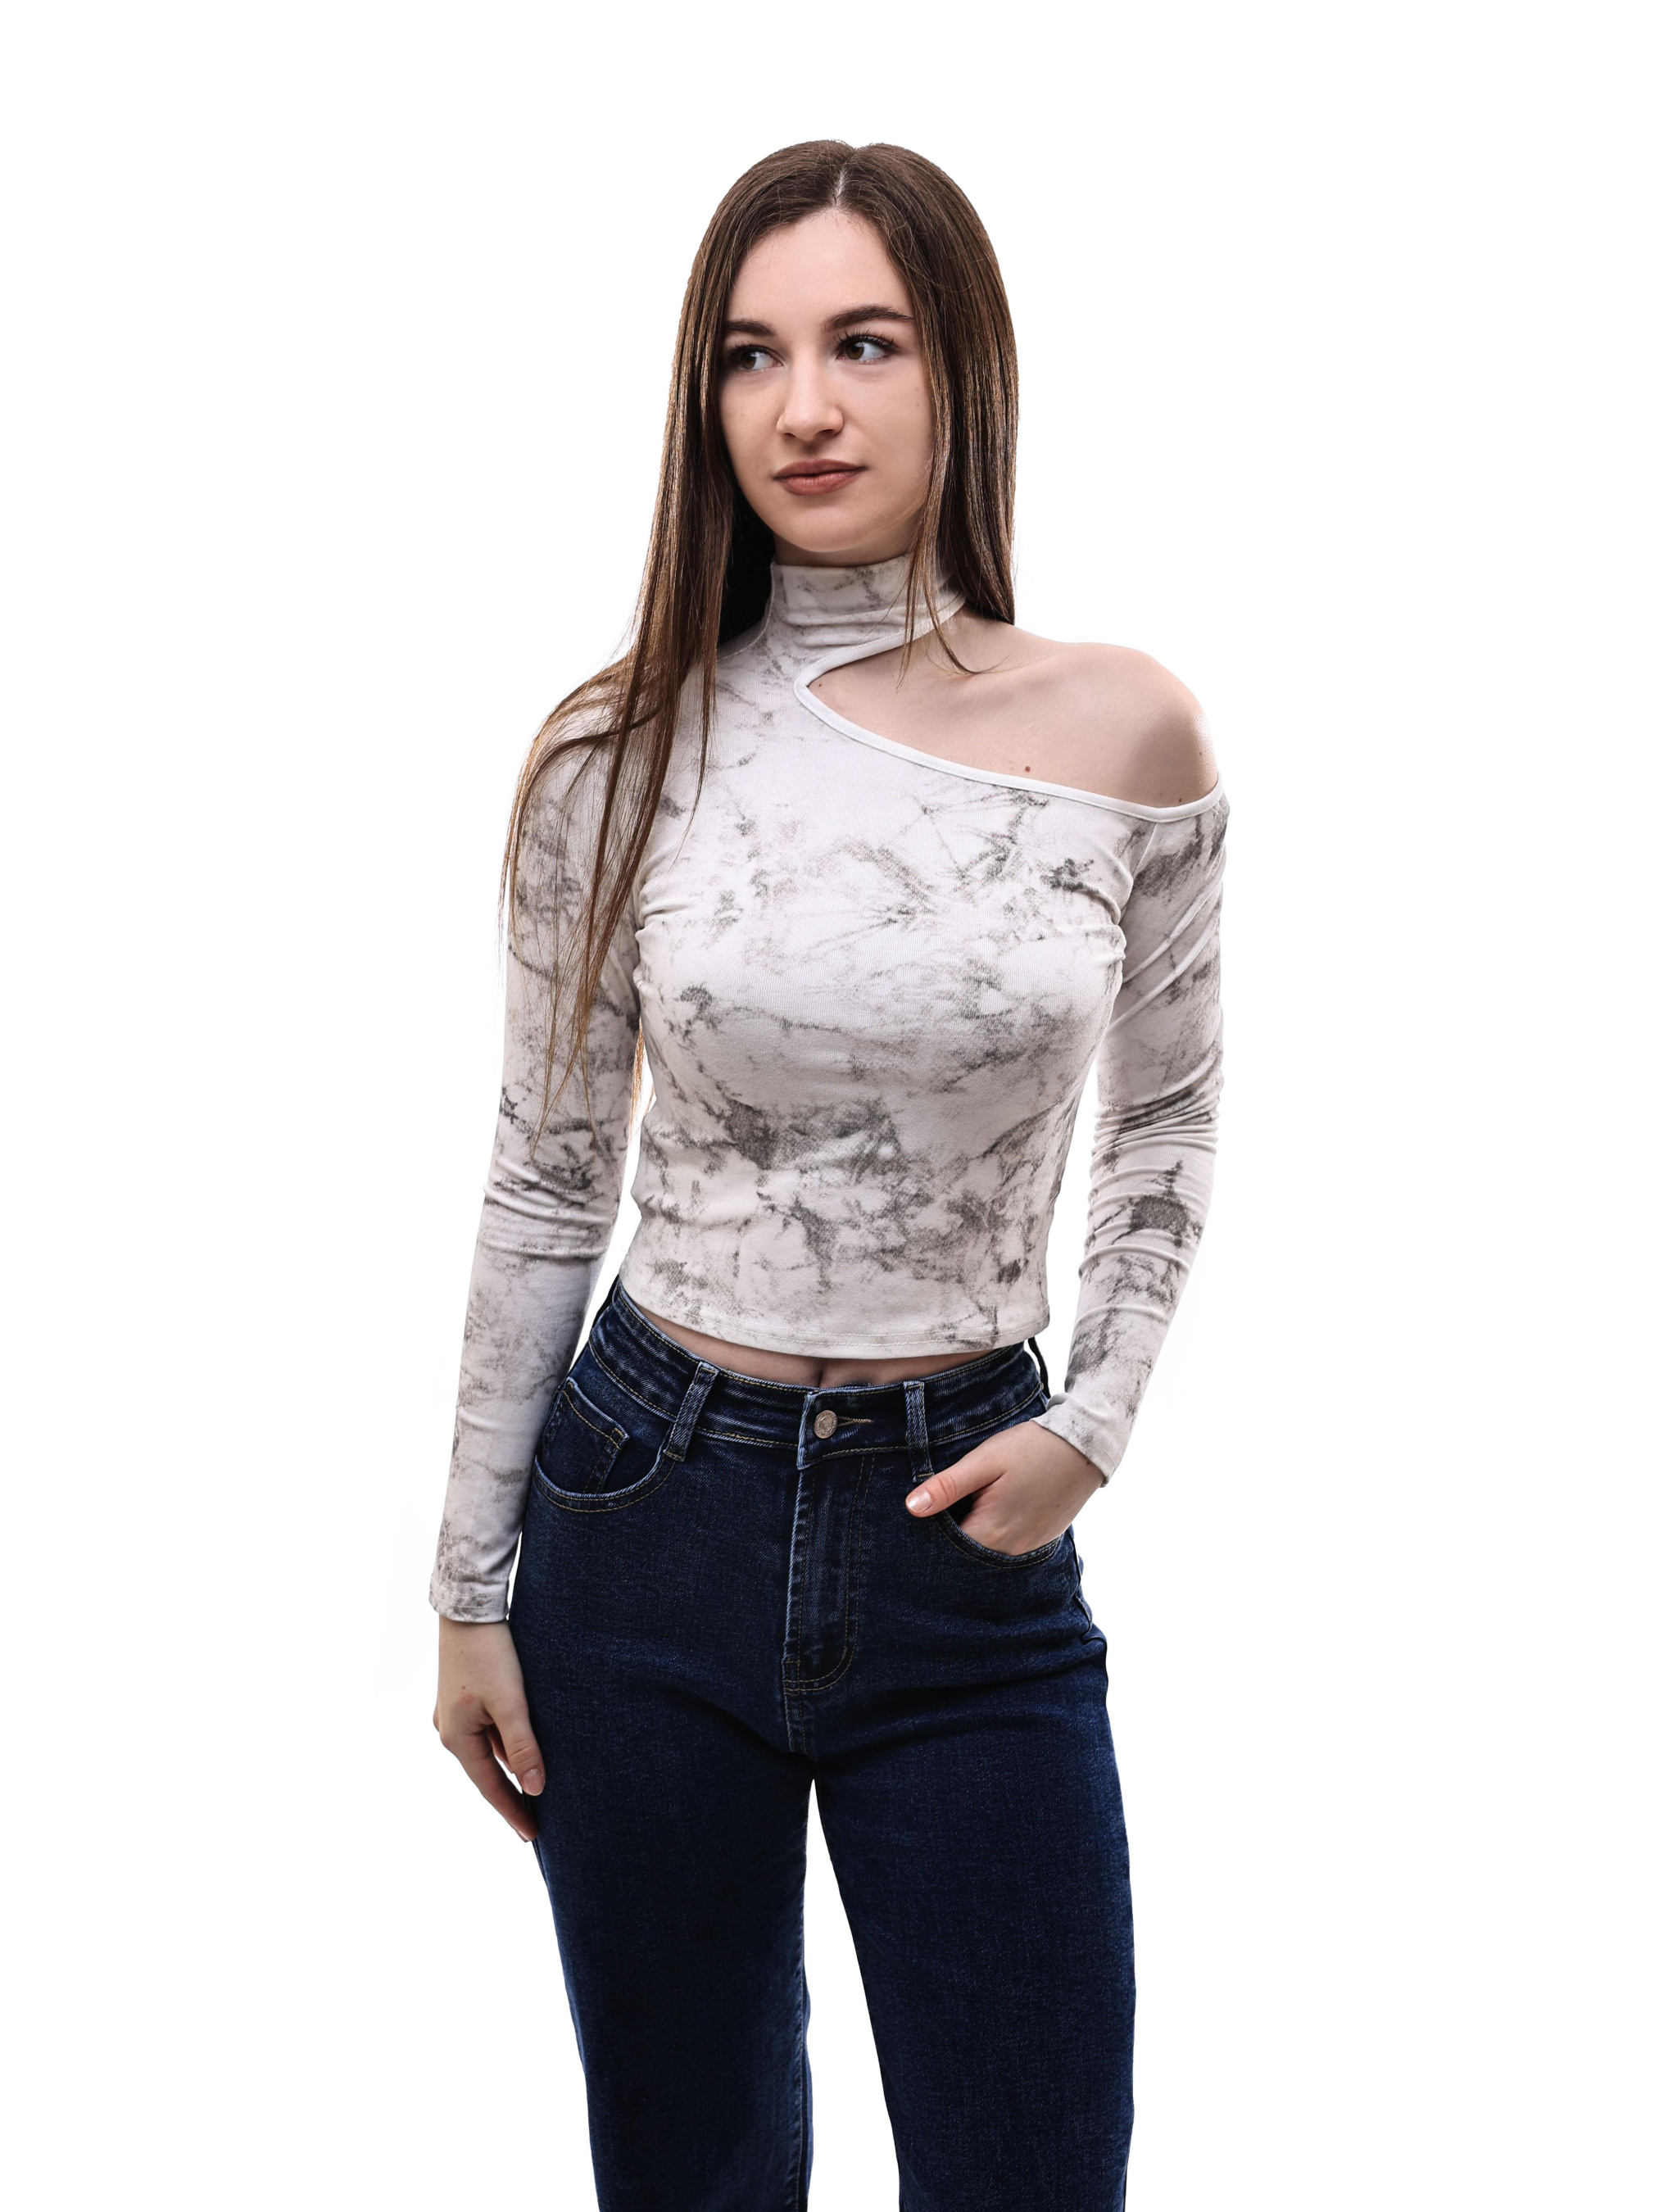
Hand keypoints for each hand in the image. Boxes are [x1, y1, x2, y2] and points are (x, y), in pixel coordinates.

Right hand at [434, 1618, 544, 1840]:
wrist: (468, 1606)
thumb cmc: (490, 1652)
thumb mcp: (510, 1702)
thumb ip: (523, 1746)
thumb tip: (534, 1789)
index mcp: (456, 1737)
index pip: (490, 1787)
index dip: (514, 1812)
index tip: (534, 1837)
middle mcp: (449, 1729)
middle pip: (487, 1772)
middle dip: (512, 1795)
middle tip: (536, 1822)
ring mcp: (454, 1712)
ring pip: (488, 1750)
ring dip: (510, 1767)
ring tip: (536, 1789)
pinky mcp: (464, 1695)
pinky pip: (488, 1730)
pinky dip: (507, 1743)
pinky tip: (526, 1747)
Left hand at [903, 1419, 1101, 1554]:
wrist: (1083, 1446)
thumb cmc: (1031, 1449)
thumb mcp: (984, 1461)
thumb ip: (947, 1487)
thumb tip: (911, 1508)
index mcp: (990, 1533)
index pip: (945, 1549)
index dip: (929, 1534)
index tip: (923, 1514)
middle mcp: (1009, 1550)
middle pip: (966, 1553)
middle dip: (950, 1536)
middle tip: (941, 1507)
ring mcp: (1028, 1548)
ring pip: (986, 1550)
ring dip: (974, 1534)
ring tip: (968, 1505)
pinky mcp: (1040, 1540)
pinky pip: (1007, 1546)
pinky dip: (994, 1533)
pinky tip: (991, 1509)